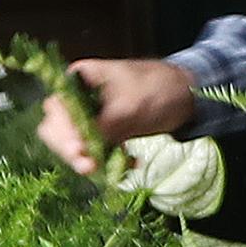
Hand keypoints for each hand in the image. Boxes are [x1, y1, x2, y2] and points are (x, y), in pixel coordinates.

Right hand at [43, 57, 197, 174]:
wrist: (188, 94)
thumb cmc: (161, 87)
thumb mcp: (132, 103)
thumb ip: (106, 123)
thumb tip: (82, 147)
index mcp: (80, 79)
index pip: (56, 108)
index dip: (62, 131)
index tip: (78, 150)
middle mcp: (80, 98)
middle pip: (58, 129)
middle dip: (71, 150)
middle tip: (88, 167)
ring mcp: (93, 117)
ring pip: (76, 145)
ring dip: (90, 160)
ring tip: (113, 167)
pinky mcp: (108, 133)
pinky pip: (97, 152)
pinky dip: (110, 162)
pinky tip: (131, 164)